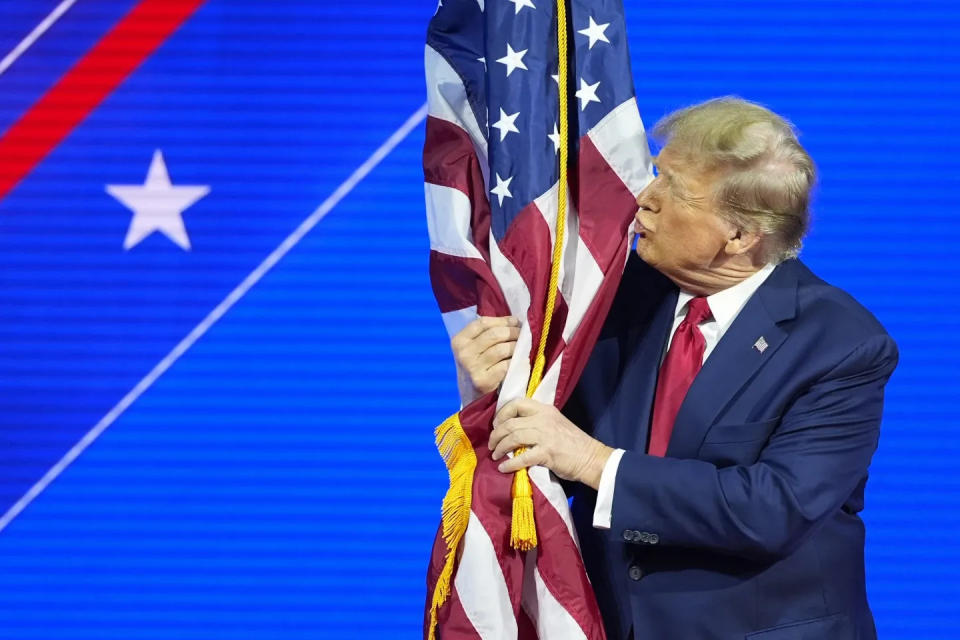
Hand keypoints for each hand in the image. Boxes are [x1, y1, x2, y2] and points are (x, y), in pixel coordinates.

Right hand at [450, 316, 520, 395]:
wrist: (472, 400)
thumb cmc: (478, 369)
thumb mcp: (474, 350)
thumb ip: (487, 334)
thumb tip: (515, 320)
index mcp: (458, 341)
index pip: (483, 323)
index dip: (503, 320)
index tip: (516, 322)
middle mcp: (463, 353)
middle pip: (495, 334)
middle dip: (513, 332)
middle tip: (524, 334)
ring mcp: (472, 368)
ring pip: (502, 348)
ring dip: (517, 346)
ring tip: (523, 347)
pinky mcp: (483, 382)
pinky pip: (506, 365)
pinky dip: (516, 361)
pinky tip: (520, 361)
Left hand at [488, 398, 612, 489]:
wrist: (593, 458)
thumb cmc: (574, 443)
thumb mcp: (555, 424)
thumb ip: (537, 423)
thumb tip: (513, 431)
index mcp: (545, 409)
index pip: (517, 403)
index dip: (502, 413)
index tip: (496, 425)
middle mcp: (544, 419)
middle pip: (510, 422)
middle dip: (496, 434)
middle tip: (492, 444)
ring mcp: (545, 435)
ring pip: (513, 437)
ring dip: (500, 447)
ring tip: (495, 455)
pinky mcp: (547, 452)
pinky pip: (522, 457)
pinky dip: (510, 463)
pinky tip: (504, 468)